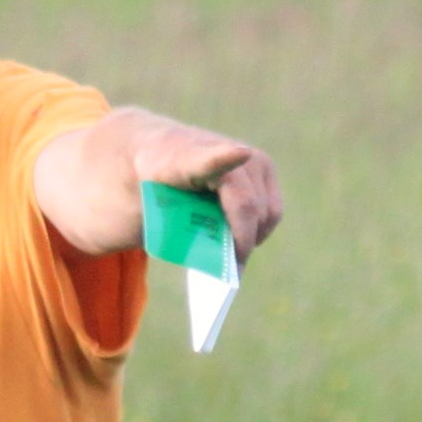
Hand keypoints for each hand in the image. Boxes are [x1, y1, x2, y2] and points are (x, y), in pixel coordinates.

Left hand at [140, 128, 281, 256]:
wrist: (158, 149)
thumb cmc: (152, 187)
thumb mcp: (149, 211)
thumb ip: (178, 234)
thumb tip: (217, 267)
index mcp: (180, 159)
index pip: (207, 158)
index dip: (226, 157)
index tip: (241, 153)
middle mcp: (220, 148)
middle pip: (246, 207)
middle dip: (242, 243)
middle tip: (231, 273)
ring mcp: (246, 154)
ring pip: (265, 211)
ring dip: (252, 237)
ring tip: (233, 255)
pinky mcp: (263, 164)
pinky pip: (272, 208)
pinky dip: (259, 228)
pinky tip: (241, 238)